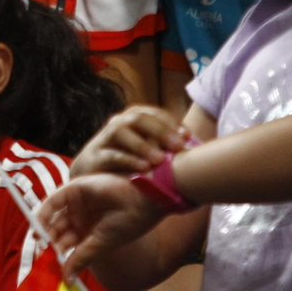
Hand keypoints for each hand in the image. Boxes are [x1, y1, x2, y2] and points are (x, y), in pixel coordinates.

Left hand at [41, 173, 166, 276]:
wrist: (142, 199)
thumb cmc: (128, 223)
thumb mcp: (100, 244)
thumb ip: (81, 258)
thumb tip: (67, 280)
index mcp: (90, 231)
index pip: (68, 242)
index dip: (58, 253)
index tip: (49, 265)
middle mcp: (82, 216)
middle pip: (58, 230)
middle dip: (49, 241)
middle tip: (39, 253)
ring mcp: (77, 202)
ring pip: (54, 217)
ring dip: (45, 229)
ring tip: (38, 242)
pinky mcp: (73, 189)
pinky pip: (54, 201)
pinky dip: (44, 213)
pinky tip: (39, 226)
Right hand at [70, 106, 193, 177]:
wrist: (92, 177)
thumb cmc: (128, 163)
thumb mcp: (147, 151)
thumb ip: (167, 148)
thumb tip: (199, 152)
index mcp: (132, 119)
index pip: (153, 113)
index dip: (171, 122)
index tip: (188, 136)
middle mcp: (118, 124)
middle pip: (138, 118)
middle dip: (160, 131)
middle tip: (179, 146)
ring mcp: (104, 138)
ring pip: (120, 131)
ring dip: (142, 144)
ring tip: (159, 159)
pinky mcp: (93, 156)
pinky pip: (110, 154)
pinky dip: (128, 160)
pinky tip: (142, 169)